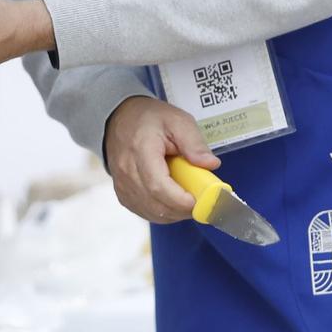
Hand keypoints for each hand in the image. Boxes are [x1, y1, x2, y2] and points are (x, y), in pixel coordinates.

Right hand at [102, 96, 219, 224]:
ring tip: (188, 199)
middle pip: (155, 203)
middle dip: (182, 209)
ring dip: (174, 212)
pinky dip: (162, 212)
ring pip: (150, 212)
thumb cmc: (148, 119)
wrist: (121, 118)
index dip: (180, 199)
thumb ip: (195, 143)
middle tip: (201, 201)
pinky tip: (173, 202)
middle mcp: (127, 171)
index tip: (199, 200)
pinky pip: (144, 211)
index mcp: (141, 150)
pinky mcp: (123, 193)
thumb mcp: (178, 121)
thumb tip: (210, 164)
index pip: (158, 185)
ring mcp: (122, 184)